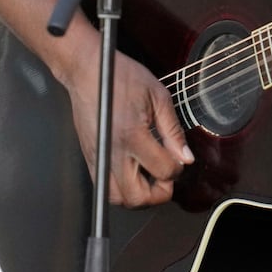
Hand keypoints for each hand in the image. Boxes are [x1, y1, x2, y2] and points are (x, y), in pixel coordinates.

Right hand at [61, 48, 193, 207]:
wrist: (87, 71)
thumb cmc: (121, 77)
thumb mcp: (158, 96)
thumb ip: (173, 131)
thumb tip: (185, 157)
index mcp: (132, 135)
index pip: (163, 170)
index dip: (178, 168)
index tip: (178, 157)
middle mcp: (113, 152)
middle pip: (138, 198)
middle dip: (159, 192)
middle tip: (165, 173)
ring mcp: (98, 158)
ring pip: (119, 199)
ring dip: (138, 195)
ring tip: (149, 175)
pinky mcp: (90, 158)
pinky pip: (106, 189)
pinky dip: (122, 189)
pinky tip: (133, 172)